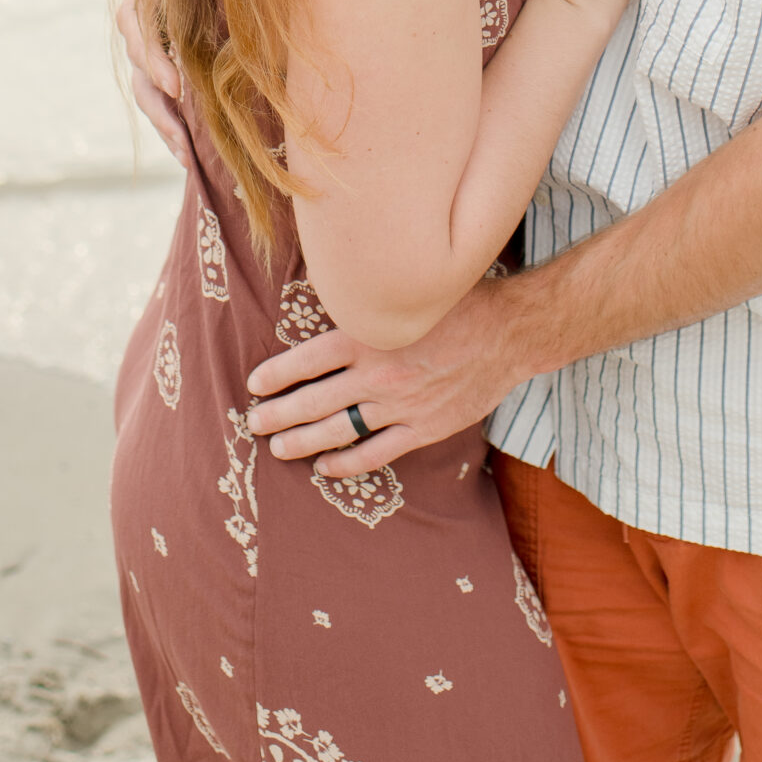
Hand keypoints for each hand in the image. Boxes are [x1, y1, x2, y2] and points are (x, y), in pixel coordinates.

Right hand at [117, 0, 185, 156]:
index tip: (177, 88)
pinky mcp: (159, 62)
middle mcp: (136, 28)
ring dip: (166, 127)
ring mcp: (145, 48)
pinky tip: (187, 151)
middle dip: (162, 113)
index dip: (157, 65)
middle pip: (141, 78)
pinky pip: (158, 97)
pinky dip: (171, 123)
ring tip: (186, 157)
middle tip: (183, 142)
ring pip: (146, 94)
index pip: (142, 39)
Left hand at [244, 278, 526, 475]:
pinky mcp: (422, 428)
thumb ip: (368, 304)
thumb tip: (331, 298)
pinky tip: (325, 468)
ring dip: (303, 441)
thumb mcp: (405, 293)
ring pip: (338, 430)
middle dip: (278, 414)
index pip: (307, 359)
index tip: (255, 385)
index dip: (277, 375)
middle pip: (313, 400)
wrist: (509, 332)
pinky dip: (347, 463)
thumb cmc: (457, 302)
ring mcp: (400, 404)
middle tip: (253, 423)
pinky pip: (375, 452)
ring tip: (278, 447)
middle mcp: (378, 372)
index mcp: (370, 334)